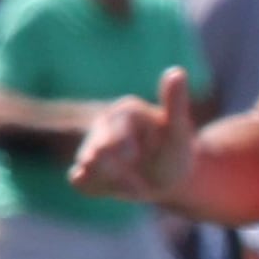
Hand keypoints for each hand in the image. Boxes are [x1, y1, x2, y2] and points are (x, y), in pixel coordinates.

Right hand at [72, 67, 198, 205]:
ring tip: (133, 186)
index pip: (113, 135)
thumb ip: (176, 103)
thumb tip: (176, 71)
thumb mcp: (179, 132)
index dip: (127, 152)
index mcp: (124, 110)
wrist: (172, 179)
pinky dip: (95, 188)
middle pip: (94, 153)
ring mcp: (92, 146)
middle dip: (118, 173)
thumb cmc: (177, 152)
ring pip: (85, 167)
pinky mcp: (86, 167)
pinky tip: (112, 188)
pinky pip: (79, 181)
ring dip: (110, 182)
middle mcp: (103, 124)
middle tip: (140, 181)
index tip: (140, 156)